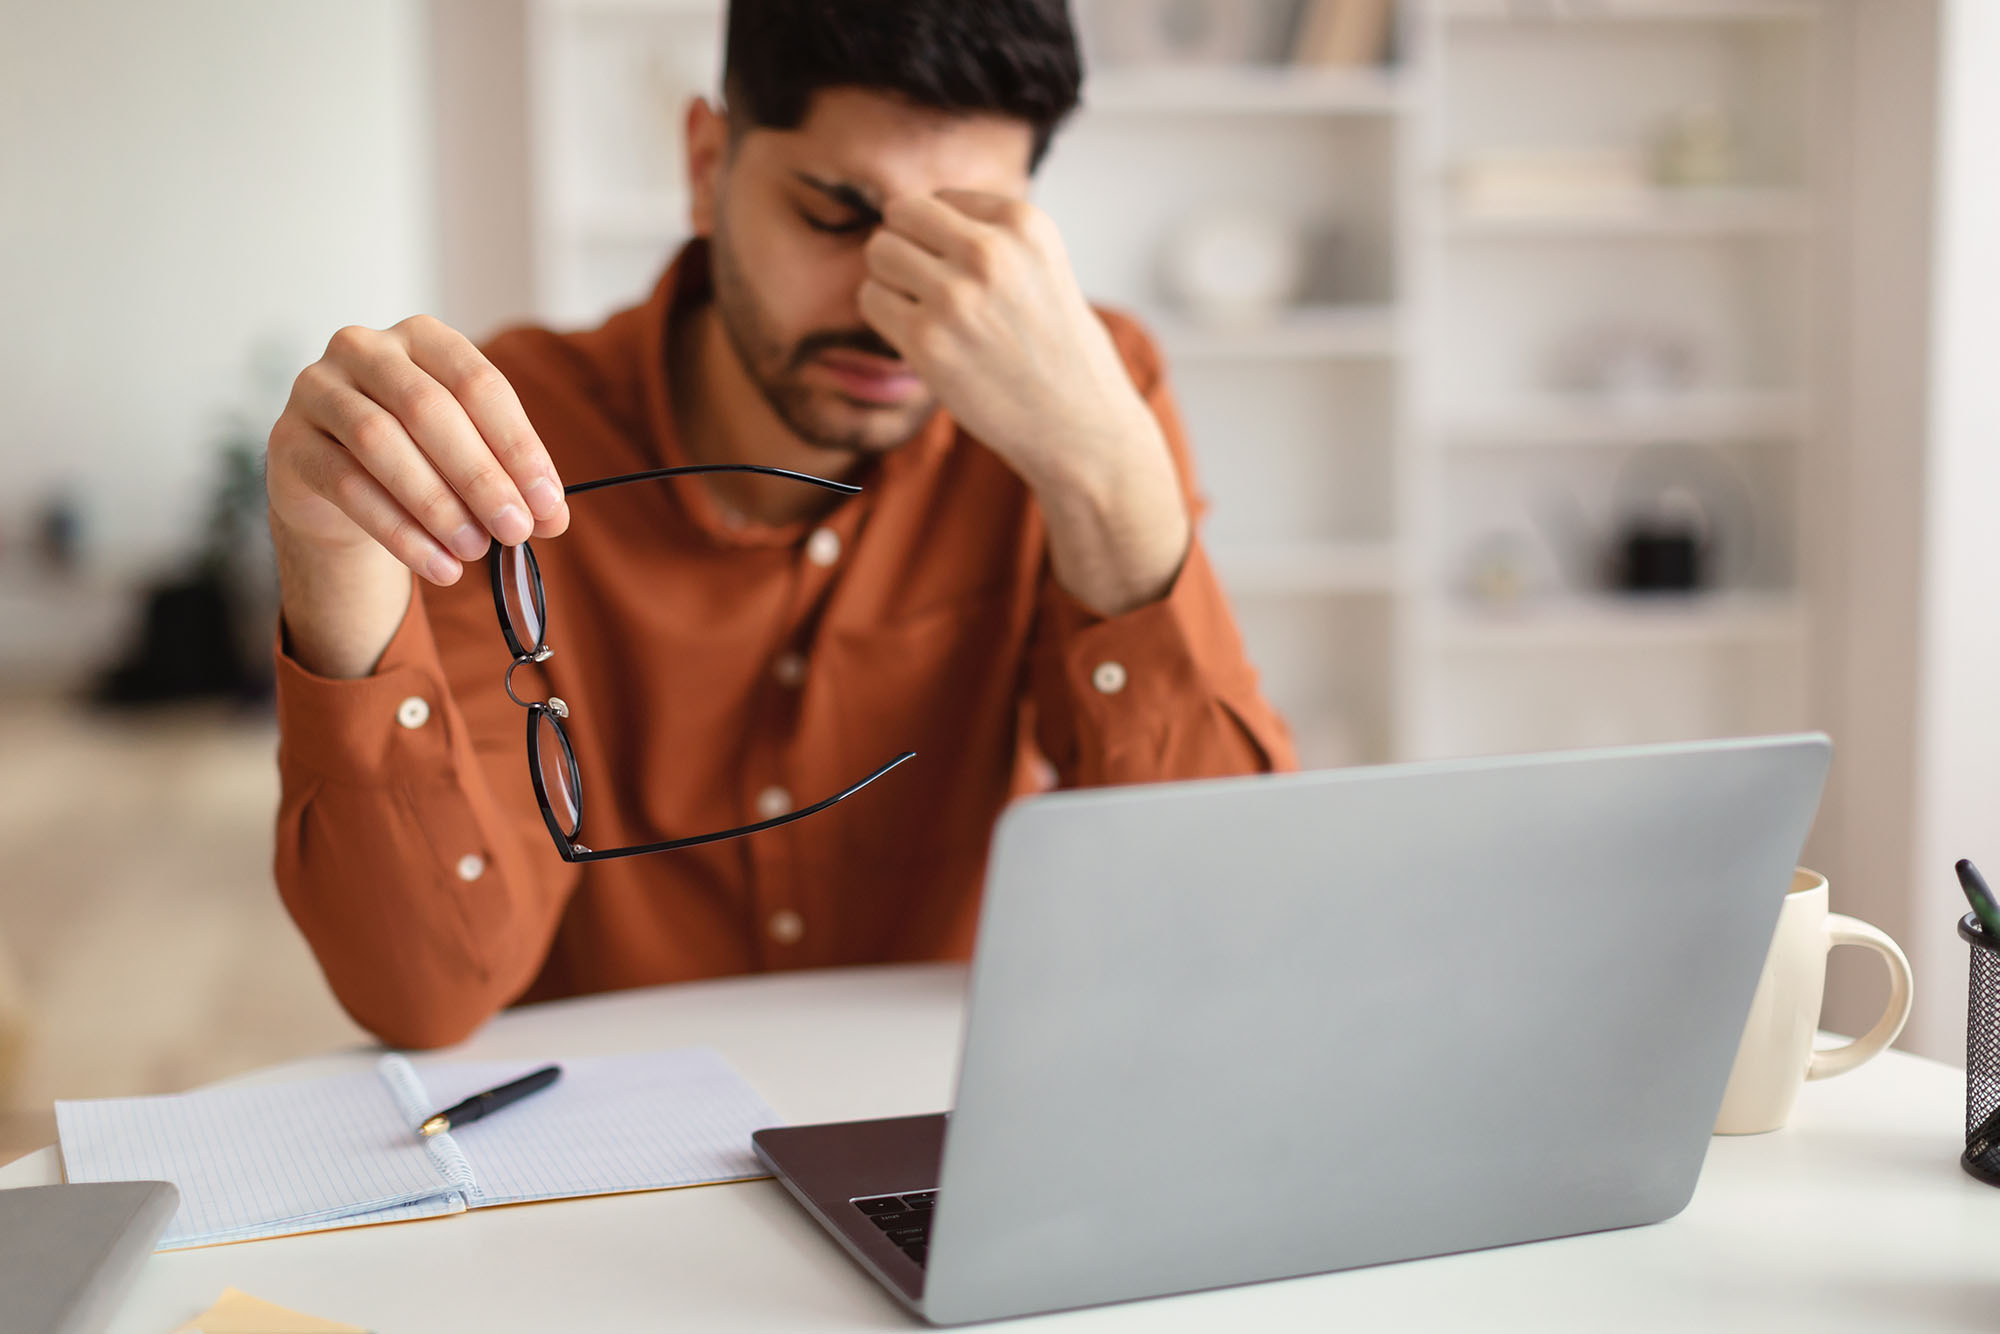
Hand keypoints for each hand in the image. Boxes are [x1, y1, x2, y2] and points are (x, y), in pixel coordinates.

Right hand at [267, 315, 569, 676]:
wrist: (335, 484)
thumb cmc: (418, 457)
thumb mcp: (469, 459)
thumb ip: (511, 480)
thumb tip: (553, 517)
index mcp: (423, 338)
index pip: (479, 383)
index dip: (518, 445)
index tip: (547, 502)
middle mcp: (365, 349)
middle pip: (428, 409)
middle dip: (480, 475)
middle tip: (515, 529)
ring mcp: (318, 390)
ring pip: (379, 441)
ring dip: (436, 504)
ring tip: (474, 550)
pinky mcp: (289, 441)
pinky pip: (345, 485)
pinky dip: (398, 531)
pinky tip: (437, 565)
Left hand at [858, 192, 1188, 615]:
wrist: (1082, 429)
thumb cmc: (1062, 353)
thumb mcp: (1044, 267)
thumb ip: (990, 236)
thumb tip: (909, 215)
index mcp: (1025, 223)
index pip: (941, 197)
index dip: (941, 237)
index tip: (965, 274)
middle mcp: (989, 251)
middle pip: (900, 215)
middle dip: (907, 249)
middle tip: (930, 291)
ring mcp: (955, 297)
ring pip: (879, 254)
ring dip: (893, 282)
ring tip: (928, 315)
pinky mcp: (928, 342)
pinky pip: (872, 301)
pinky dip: (887, 319)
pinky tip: (923, 341)